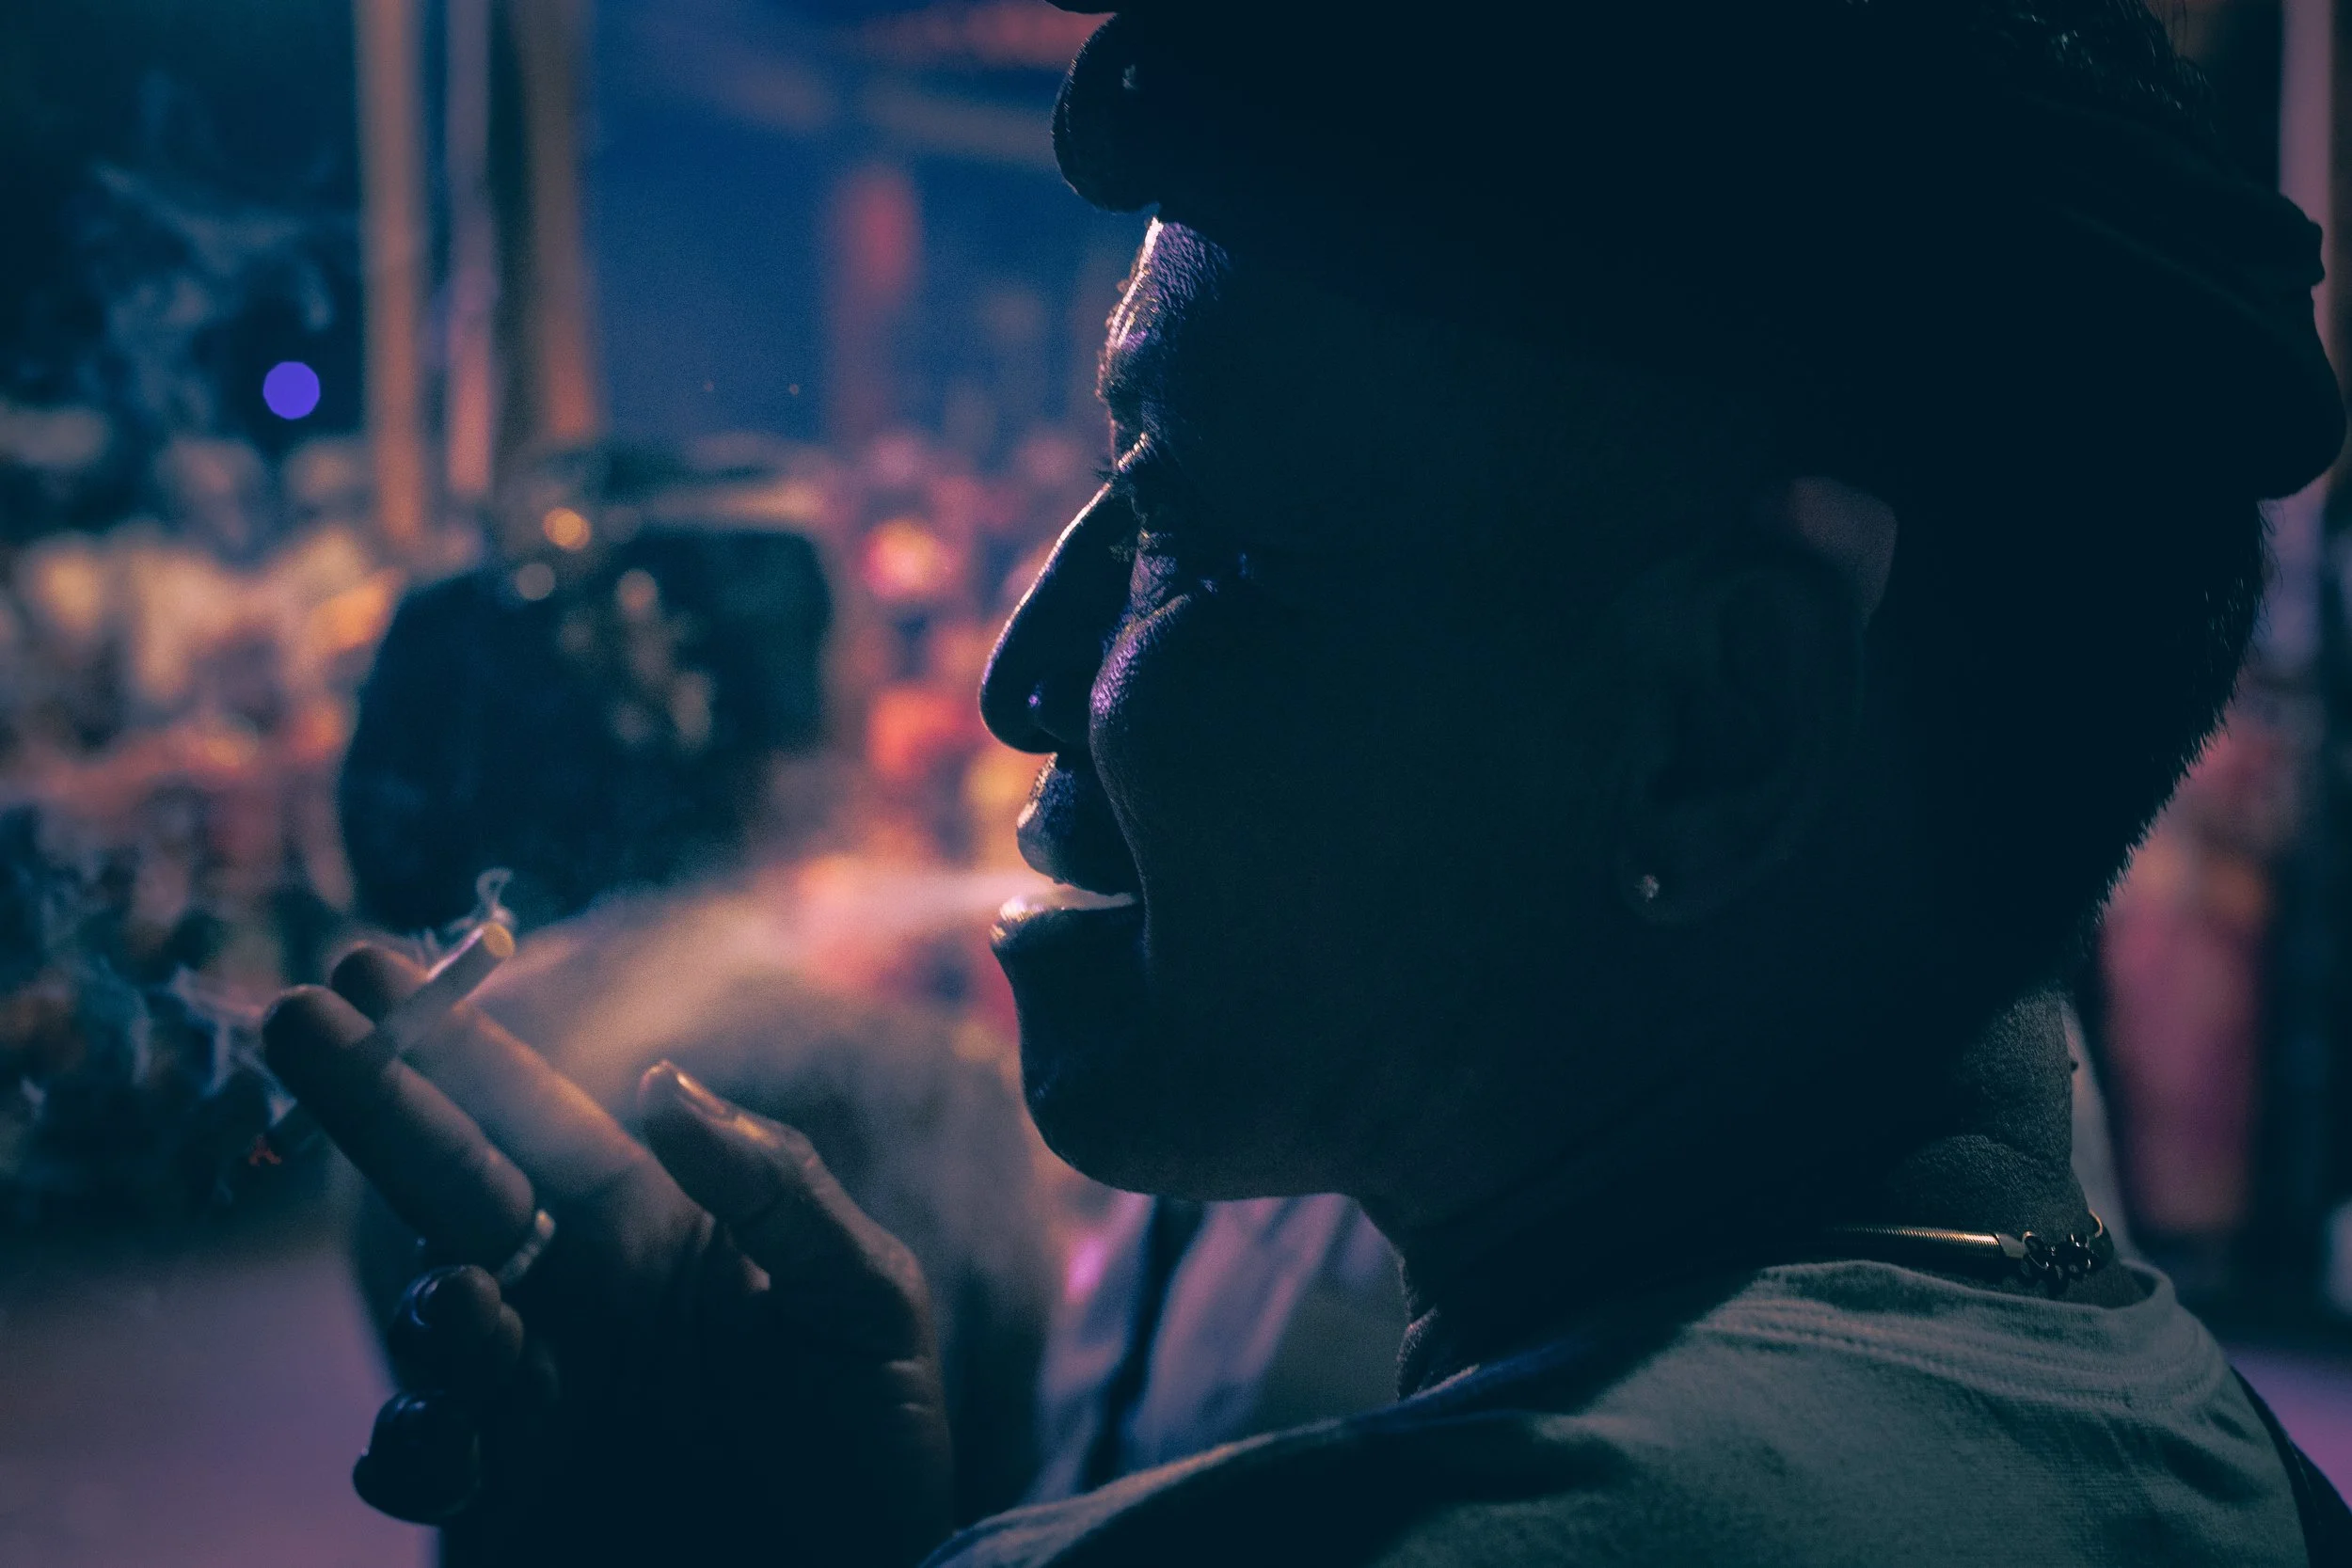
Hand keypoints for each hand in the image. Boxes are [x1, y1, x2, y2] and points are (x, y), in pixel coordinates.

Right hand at [263, 946, 954, 1566]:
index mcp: (656, 1233)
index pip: (539, 1120)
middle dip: (376, 1099)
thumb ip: (781, 1194)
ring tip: (476, 1301)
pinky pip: (424, 1459)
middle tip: (297, 1011)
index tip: (377, 965)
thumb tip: (666, 1086)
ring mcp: (536, 1396)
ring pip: (439, 1316)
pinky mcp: (510, 1496)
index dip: (460, 1045)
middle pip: (453, 1180)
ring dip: (436, 1298)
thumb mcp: (867, 1303)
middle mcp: (578, 1300)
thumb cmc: (877, 1443)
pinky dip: (416, 1442)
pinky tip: (447, 1434)